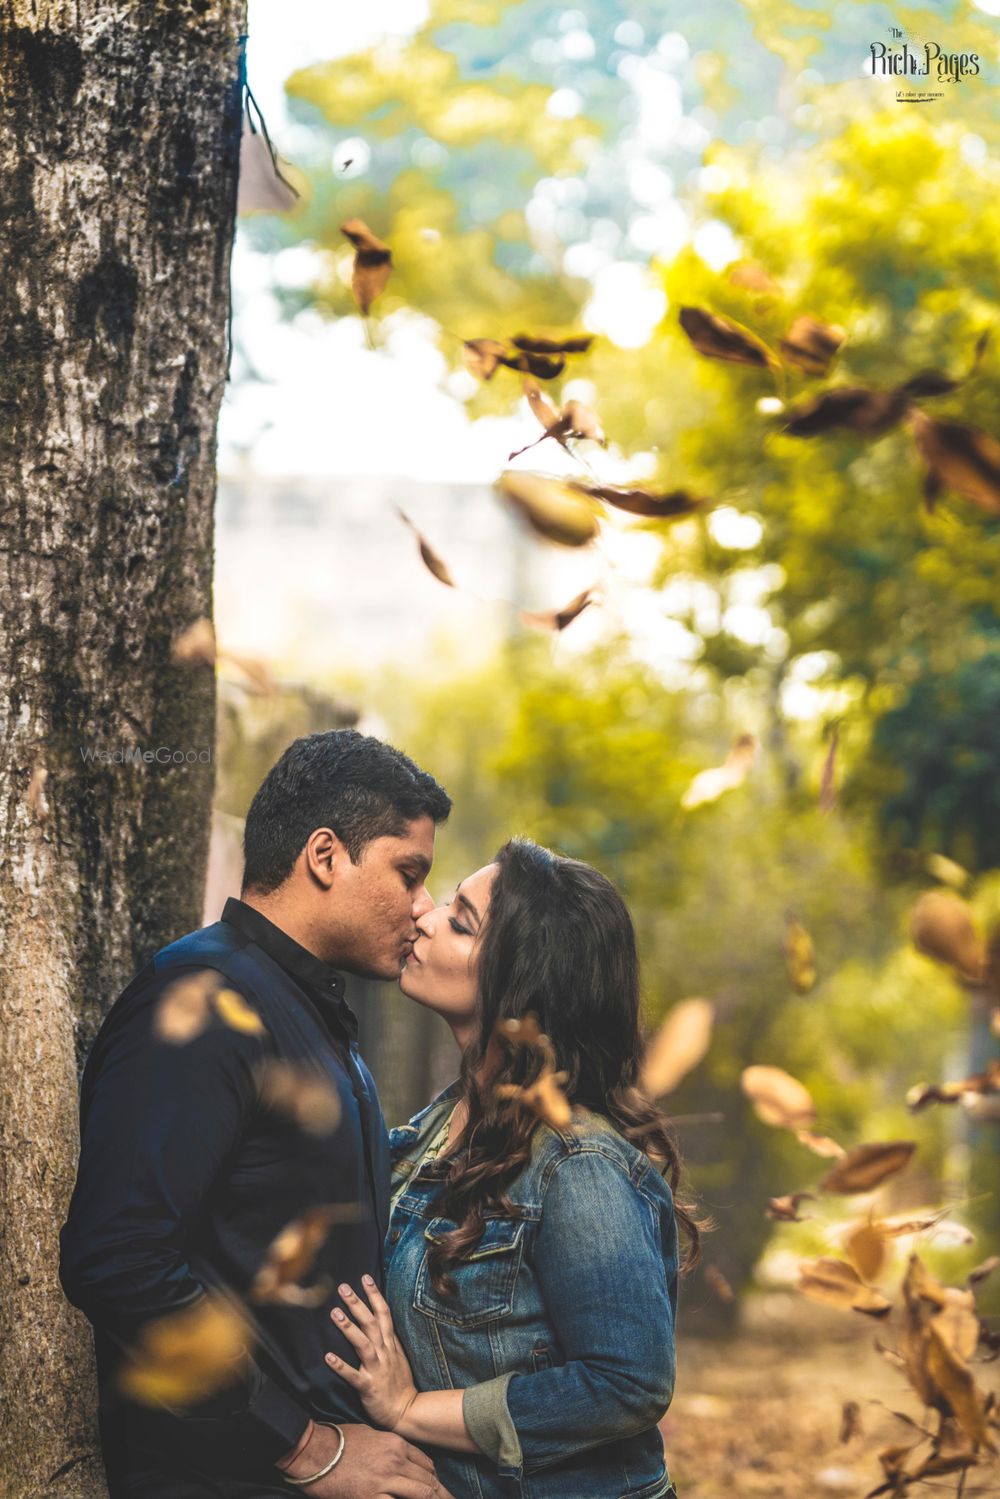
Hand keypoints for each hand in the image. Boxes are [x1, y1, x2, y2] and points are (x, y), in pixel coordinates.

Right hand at [277, 1421, 454, 1497]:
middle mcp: (395, 1461)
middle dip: (442, 1495)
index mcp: (396, 1444)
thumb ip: (391, 1449)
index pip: (426, 1464)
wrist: (314, 1452)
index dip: (435, 1480)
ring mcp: (385, 1480)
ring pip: (421, 1494)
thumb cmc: (339, 1441)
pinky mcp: (371, 1498)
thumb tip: (403, 1463)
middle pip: (428, 1481)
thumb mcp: (372, 1436)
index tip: (440, 1490)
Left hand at [325, 1275, 418, 1431]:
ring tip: (334, 1312)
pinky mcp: (368, 1387)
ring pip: (363, 1344)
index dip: (374, 1295)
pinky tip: (327, 1356)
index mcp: (390, 1344)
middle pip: (371, 1323)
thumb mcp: (399, 1355)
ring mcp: (377, 1369)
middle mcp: (384, 1352)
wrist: (407, 1411)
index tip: (364, 1277)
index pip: (384, 1314)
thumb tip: (382, 1318)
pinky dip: (341, 1366)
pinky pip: (353, 1375)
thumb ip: (389, 1338)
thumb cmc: (400, 1383)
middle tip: (343, 1287)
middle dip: (358, 1304)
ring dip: (349, 1328)